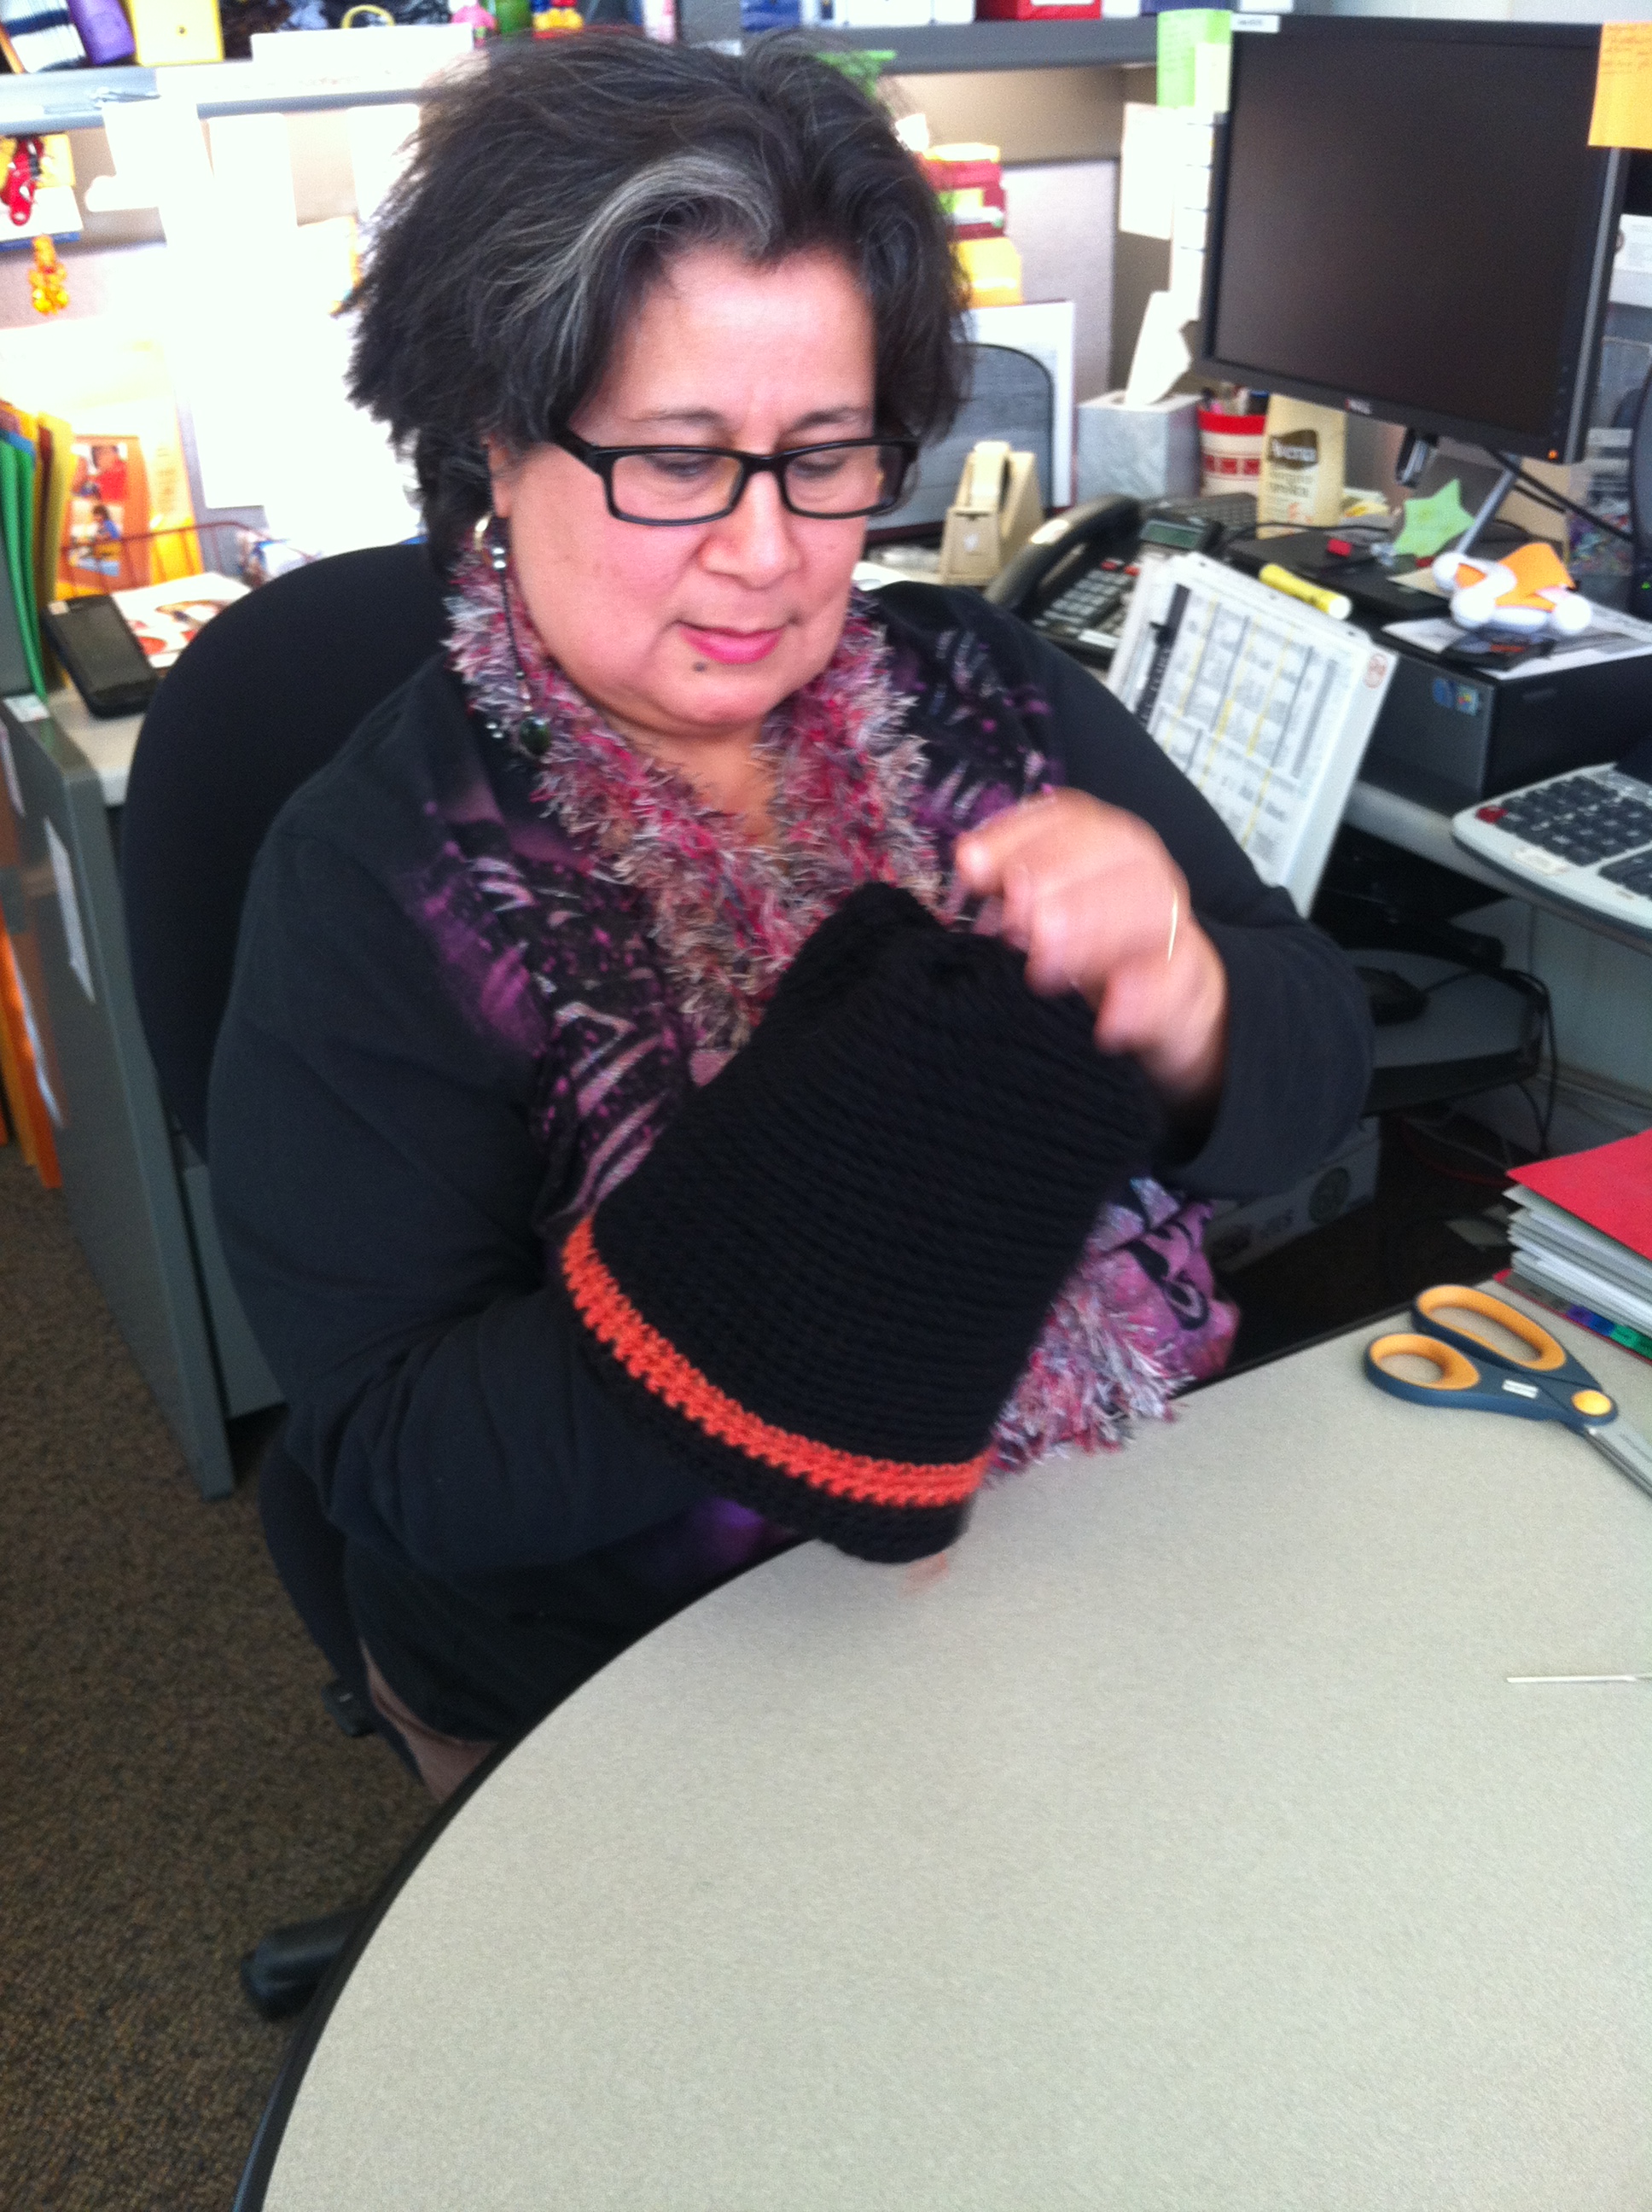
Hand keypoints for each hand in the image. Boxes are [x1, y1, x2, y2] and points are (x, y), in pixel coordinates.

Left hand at [954, 790, 1228, 1115]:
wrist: (1164, 1000)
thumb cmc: (1089, 945)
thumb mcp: (1043, 912)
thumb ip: (1009, 885)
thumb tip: (968, 862)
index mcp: (1106, 843)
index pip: (1070, 819)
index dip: (1017, 838)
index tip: (972, 868)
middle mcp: (1145, 872)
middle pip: (1116, 854)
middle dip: (1057, 883)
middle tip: (1012, 924)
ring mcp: (1174, 924)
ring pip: (1150, 909)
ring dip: (1094, 932)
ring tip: (1044, 968)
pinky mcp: (1191, 980)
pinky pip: (1176, 979)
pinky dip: (1142, 1000)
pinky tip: (1108, 1023)